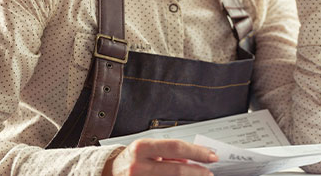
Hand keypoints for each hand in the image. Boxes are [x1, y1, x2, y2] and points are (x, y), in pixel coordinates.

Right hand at [102, 139, 216, 175]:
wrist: (108, 173)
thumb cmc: (131, 159)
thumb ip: (168, 153)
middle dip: (197, 172)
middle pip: (176, 169)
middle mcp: (138, 165)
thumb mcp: (147, 150)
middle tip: (209, 172)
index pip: (176, 147)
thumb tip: (192, 158)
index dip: (197, 152)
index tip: (211, 156)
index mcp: (142, 148)